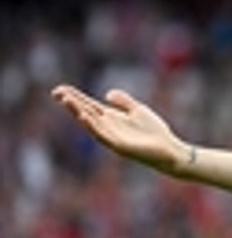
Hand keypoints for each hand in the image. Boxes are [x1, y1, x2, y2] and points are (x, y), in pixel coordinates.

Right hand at [51, 85, 187, 172]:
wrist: (169, 149)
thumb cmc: (154, 132)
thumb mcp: (138, 110)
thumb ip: (123, 101)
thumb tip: (106, 94)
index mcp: (111, 118)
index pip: (89, 106)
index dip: (76, 97)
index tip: (60, 88)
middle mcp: (108, 127)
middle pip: (85, 112)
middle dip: (71, 103)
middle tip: (56, 92)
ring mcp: (112, 137)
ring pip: (90, 123)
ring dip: (78, 112)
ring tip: (66, 100)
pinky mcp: (119, 146)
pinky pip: (102, 135)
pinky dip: (92, 126)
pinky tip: (84, 116)